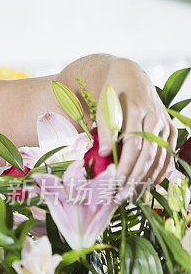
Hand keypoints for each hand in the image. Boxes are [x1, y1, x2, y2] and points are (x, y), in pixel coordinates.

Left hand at [96, 60, 177, 193]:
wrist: (132, 78)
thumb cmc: (112, 95)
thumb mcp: (103, 108)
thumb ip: (105, 130)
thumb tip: (105, 154)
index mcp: (136, 109)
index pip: (133, 142)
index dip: (126, 164)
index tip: (116, 181)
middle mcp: (155, 117)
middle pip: (148, 152)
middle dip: (136, 175)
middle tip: (123, 195)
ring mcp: (165, 124)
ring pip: (160, 155)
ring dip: (148, 177)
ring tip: (133, 195)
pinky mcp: (170, 129)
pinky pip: (168, 154)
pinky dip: (160, 170)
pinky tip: (150, 185)